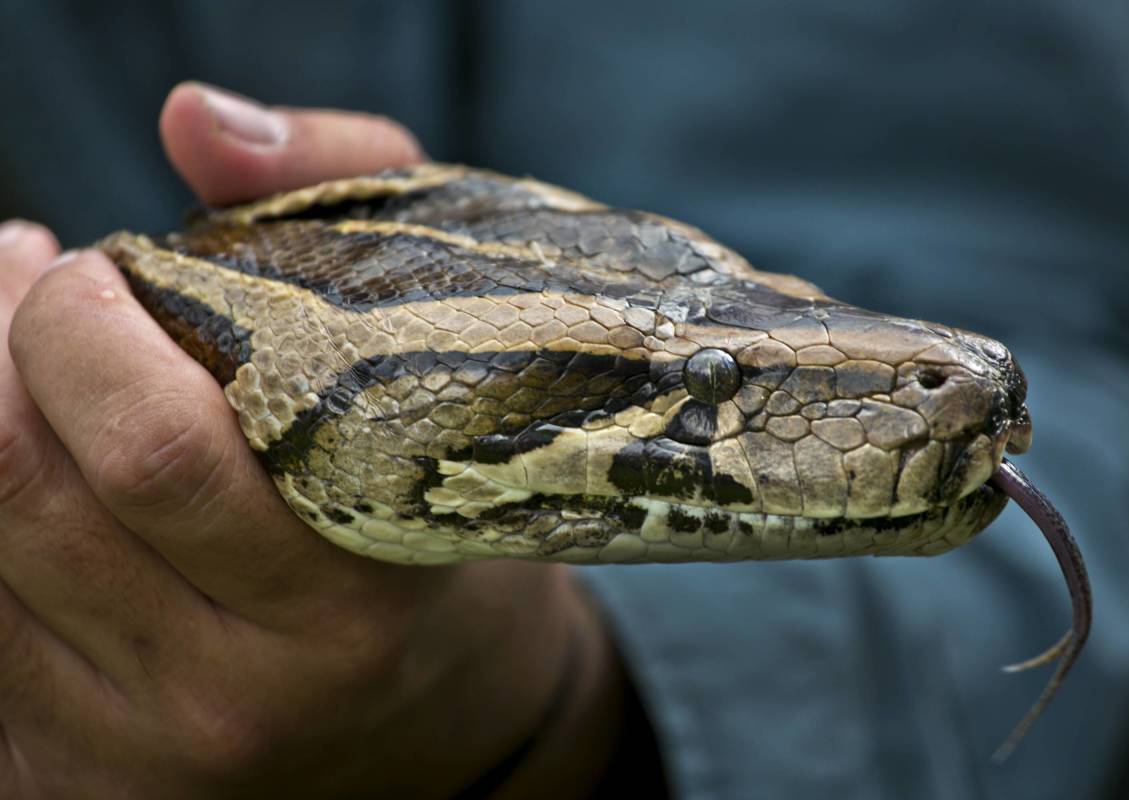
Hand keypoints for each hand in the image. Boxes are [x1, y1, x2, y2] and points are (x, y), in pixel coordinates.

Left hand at [0, 83, 628, 798]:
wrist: (432, 711)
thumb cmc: (437, 498)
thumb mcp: (441, 337)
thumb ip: (346, 190)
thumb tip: (190, 118)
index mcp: (355, 598)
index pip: (157, 453)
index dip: (83, 327)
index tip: (105, 263)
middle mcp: (249, 698)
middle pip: (29, 494)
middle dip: (3, 350)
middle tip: (50, 289)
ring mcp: (151, 755)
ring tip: (27, 357)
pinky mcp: (76, 791)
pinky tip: (25, 456)